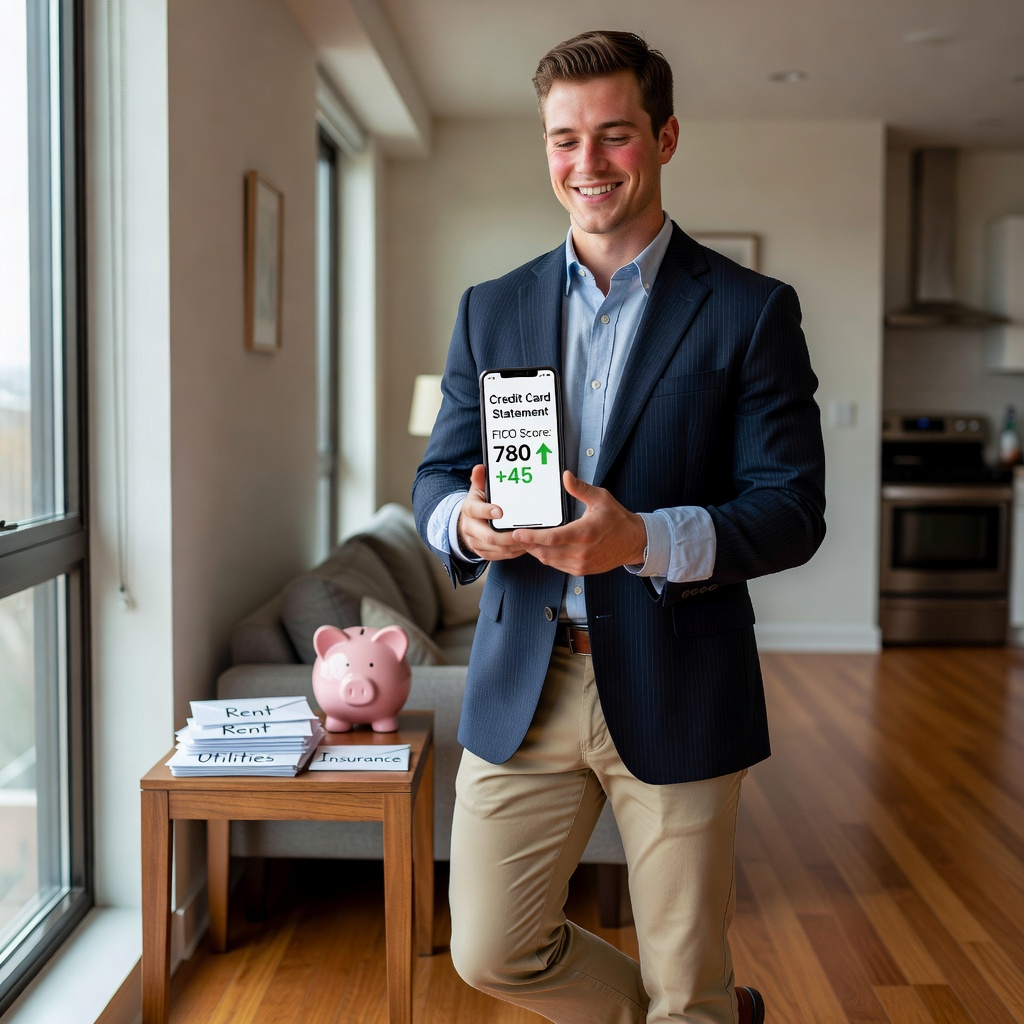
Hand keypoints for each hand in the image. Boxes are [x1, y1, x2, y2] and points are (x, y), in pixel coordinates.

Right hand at [457, 465, 527, 560]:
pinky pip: (500, 556)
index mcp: (469, 510)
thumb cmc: (479, 503)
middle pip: (488, 536)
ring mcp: (476, 543)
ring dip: (514, 545)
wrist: (468, 524)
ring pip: (496, 548)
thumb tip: (480, 467)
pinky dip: (514, 552)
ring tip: (530, 540)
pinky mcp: (483, 553)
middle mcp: (470, 528)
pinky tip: (526, 546)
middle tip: (524, 532)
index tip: (501, 512)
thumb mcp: (478, 490)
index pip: (475, 510)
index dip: (487, 511)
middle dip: (507, 536)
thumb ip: (480, 480)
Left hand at [512, 471, 646, 574]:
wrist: (634, 542)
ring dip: (535, 552)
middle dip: (528, 545)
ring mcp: (581, 564)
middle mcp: (582, 551)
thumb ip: (580, 489)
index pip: (552, 538)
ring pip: (549, 561)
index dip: (532, 537)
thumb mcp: (601, 498)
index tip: (518, 533)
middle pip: (546, 552)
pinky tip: (541, 549)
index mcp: (585, 533)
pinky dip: (547, 558)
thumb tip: (566, 476)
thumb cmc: (617, 519)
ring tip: (525, 542)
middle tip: (515, 537)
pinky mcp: (582, 570)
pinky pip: (558, 566)